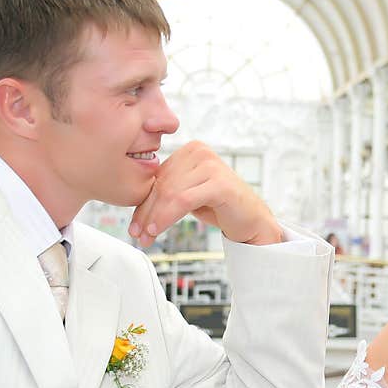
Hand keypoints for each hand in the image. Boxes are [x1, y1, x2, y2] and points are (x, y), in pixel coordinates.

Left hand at [129, 141, 281, 246]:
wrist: (252, 221)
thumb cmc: (220, 208)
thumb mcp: (188, 195)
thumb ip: (167, 192)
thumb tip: (135, 207)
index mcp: (190, 151)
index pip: (158, 177)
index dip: (142, 202)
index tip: (134, 225)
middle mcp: (200, 152)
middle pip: (162, 184)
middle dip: (146, 213)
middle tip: (137, 235)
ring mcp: (211, 165)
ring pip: (170, 193)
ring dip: (154, 218)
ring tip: (147, 236)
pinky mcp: (219, 182)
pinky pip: (183, 200)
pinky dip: (167, 216)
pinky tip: (157, 229)